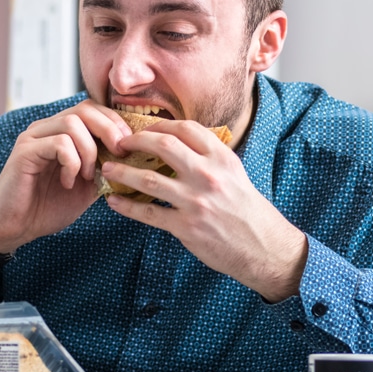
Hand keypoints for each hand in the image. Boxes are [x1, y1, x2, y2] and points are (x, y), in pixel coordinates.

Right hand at [0, 100, 131, 252]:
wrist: (15, 228)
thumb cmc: (47, 207)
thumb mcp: (87, 186)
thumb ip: (105, 167)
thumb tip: (132, 154)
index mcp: (61, 132)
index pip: (93, 109)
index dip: (115, 123)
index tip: (128, 147)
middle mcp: (46, 128)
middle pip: (85, 108)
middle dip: (109, 130)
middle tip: (118, 155)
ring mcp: (34, 137)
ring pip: (73, 123)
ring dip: (89, 151)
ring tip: (87, 175)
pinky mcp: (24, 151)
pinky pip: (59, 143)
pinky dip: (71, 163)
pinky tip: (67, 182)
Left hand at [100, 120, 307, 301]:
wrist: (263, 246)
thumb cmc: (248, 211)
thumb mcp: (235, 174)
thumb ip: (209, 158)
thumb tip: (180, 145)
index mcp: (221, 158)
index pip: (185, 128)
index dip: (159, 125)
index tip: (144, 129)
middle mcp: (208, 175)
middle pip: (163, 145)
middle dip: (136, 141)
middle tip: (121, 144)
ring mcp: (196, 201)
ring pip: (148, 179)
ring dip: (123, 173)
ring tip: (108, 170)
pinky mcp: (186, 227)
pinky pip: (148, 213)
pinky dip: (127, 206)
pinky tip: (114, 202)